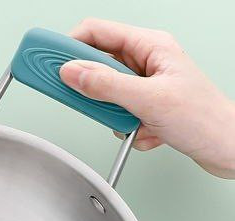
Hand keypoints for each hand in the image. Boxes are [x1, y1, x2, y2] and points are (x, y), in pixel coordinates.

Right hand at [58, 18, 234, 177]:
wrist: (225, 147)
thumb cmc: (203, 118)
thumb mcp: (147, 100)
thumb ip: (105, 86)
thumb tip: (72, 73)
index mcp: (150, 46)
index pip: (97, 33)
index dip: (67, 46)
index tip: (45, 60)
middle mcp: (147, 62)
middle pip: (98, 66)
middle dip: (92, 90)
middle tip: (81, 99)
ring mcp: (146, 85)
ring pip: (107, 95)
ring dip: (115, 115)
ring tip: (133, 122)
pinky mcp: (146, 107)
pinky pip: (120, 115)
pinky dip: (129, 128)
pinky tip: (146, 131)